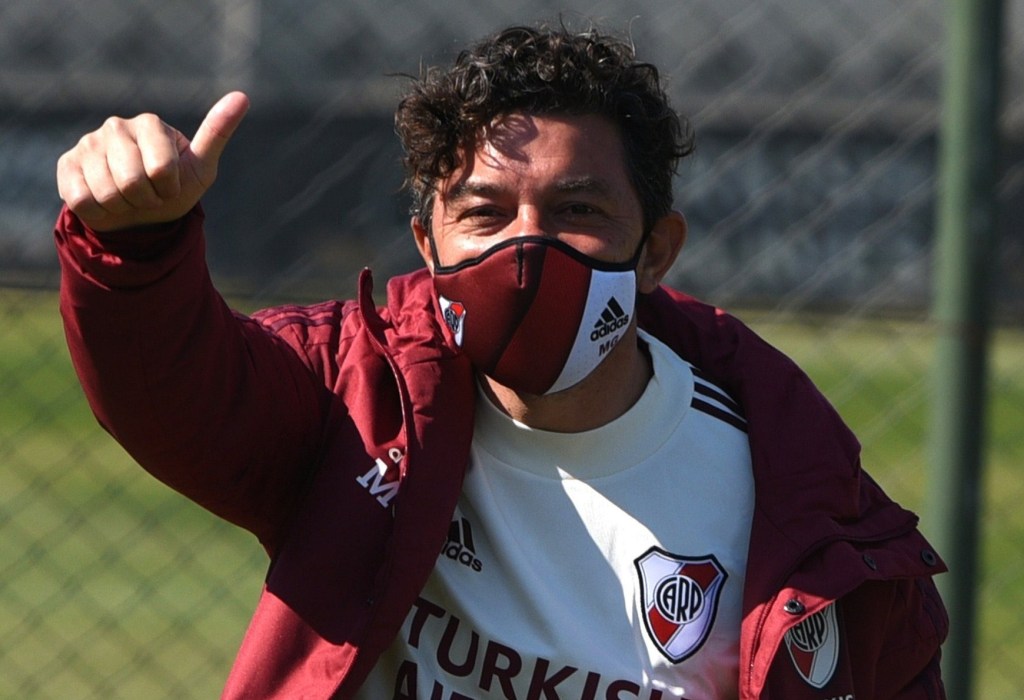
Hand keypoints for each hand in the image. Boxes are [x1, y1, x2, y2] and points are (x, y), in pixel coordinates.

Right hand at [56, 91, 249, 231]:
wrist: (139, 212)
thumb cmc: (174, 187)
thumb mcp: (200, 167)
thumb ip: (217, 133)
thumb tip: (242, 96)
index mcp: (150, 123)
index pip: (161, 170)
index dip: (168, 189)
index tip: (170, 185)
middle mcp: (116, 126)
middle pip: (132, 182)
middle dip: (146, 199)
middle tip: (149, 195)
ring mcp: (88, 143)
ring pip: (106, 193)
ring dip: (123, 207)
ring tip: (129, 198)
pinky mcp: (67, 164)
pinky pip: (81, 199)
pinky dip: (99, 211)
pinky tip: (105, 201)